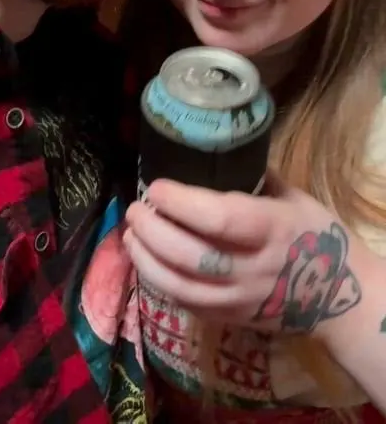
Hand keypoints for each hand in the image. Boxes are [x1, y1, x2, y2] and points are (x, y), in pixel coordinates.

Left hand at [124, 176, 361, 335]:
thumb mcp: (294, 197)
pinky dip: (159, 283)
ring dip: (147, 259)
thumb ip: (255, 177)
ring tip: (131, 234)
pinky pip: (187, 305)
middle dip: (153, 230)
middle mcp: (252, 268)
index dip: (181, 203)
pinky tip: (146, 262)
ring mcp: (239, 299)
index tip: (156, 187)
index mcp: (271, 229)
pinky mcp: (230, 319)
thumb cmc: (316, 235)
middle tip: (134, 208)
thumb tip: (215, 149)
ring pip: (181, 287)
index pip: (219, 219)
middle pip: (190, 255)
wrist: (337, 296)